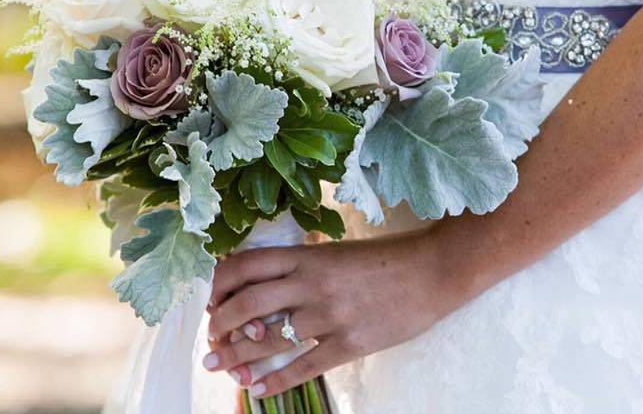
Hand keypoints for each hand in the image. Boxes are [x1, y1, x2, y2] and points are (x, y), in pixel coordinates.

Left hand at [202, 228, 457, 397]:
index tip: (209, 300)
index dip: (219, 284)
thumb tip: (262, 288)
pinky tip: (258, 389)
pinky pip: (303, 366)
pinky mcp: (350, 343)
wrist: (433, 272)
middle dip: (220, 326)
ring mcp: (331, 315)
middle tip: (210, 341)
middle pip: (248, 304)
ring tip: (221, 367)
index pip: (246, 266)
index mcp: (307, 256)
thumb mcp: (337, 253)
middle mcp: (313, 284)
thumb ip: (302, 267)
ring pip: (269, 339)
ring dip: (238, 357)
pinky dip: (276, 380)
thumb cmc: (385, 260)